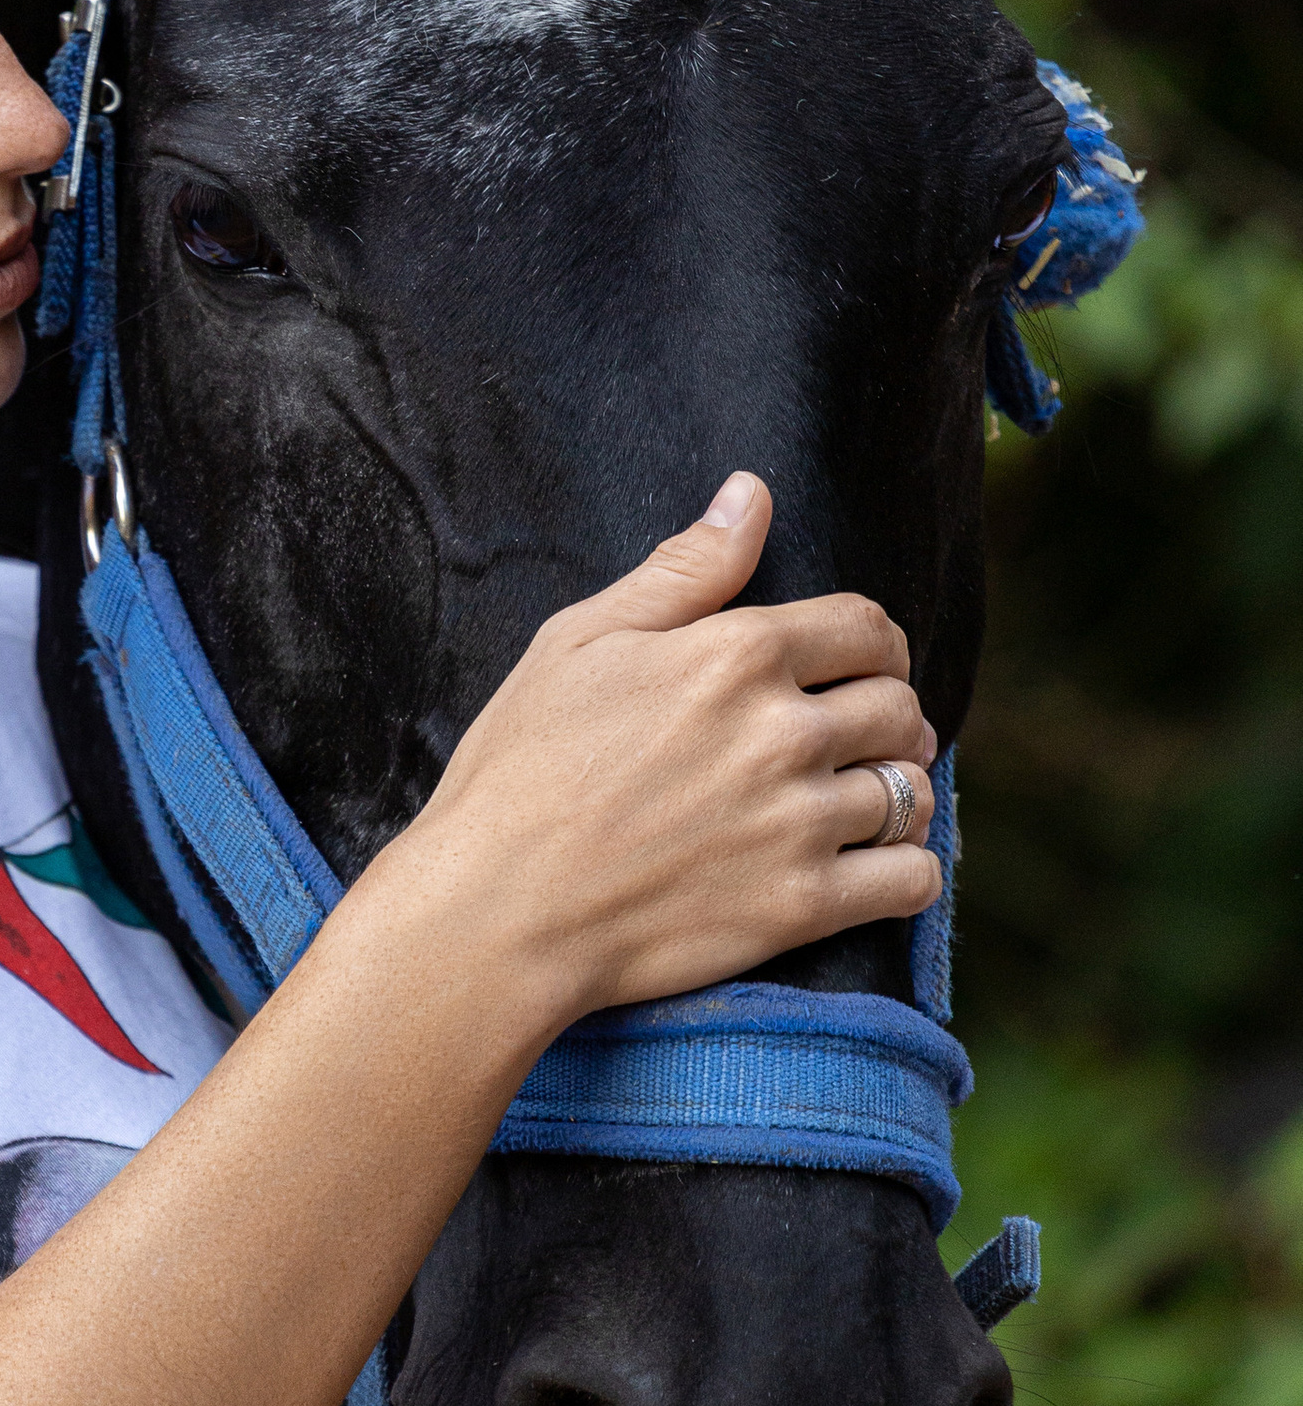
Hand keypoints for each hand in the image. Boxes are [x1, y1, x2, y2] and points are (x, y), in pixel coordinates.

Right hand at [401, 470, 939, 1019]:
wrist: (494, 911)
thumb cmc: (520, 770)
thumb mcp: (579, 642)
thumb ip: (682, 569)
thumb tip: (752, 494)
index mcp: (735, 654)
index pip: (867, 628)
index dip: (874, 645)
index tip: (858, 669)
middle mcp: (782, 732)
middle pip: (899, 707)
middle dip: (889, 716)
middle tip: (861, 739)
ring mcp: (797, 823)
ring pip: (911, 790)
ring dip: (896, 790)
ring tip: (863, 801)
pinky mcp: (801, 906)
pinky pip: (911, 879)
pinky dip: (909, 870)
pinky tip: (877, 867)